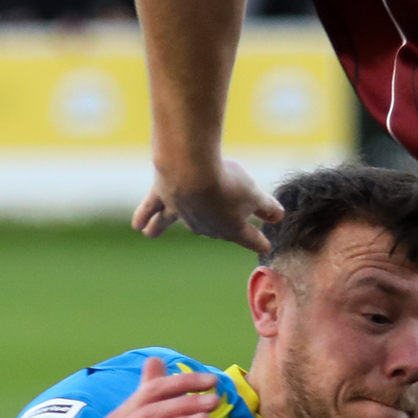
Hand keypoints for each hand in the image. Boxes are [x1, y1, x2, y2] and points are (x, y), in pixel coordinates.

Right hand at [133, 160, 279, 253]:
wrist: (191, 171)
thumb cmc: (226, 183)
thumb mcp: (254, 193)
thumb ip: (267, 207)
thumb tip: (278, 216)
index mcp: (231, 228)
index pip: (250, 238)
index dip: (260, 241)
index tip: (266, 246)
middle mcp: (204, 226)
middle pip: (214, 228)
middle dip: (221, 227)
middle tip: (227, 224)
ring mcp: (181, 213)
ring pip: (172, 221)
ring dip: (162, 226)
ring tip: (151, 233)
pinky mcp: (163, 196)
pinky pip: (151, 209)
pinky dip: (144, 216)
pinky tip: (139, 225)